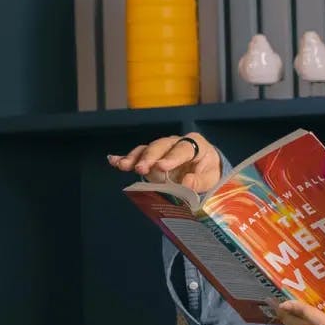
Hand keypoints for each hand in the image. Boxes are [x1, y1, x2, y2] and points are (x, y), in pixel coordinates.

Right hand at [107, 132, 221, 193]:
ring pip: (147, 149)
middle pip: (161, 146)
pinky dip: (125, 158)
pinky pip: (138, 155)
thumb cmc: (208, 171)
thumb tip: (187, 183)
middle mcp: (175, 142)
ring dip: (134, 158)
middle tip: (142, 169)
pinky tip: (113, 161)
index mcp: (195, 144)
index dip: (172, 158)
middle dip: (150, 157)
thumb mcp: (211, 177)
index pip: (182, 149)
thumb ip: (200, 181)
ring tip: (123, 166)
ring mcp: (162, 149)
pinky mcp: (151, 157)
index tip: (162, 167)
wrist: (204, 167)